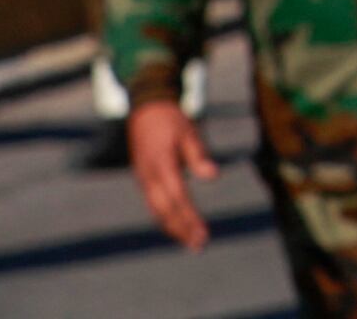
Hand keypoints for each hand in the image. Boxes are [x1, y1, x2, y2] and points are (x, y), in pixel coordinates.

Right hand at [128, 96, 216, 249]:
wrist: (145, 110)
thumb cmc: (171, 120)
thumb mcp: (189, 132)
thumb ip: (199, 156)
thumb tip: (213, 176)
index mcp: (161, 166)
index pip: (178, 199)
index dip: (190, 218)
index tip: (202, 234)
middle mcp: (149, 177)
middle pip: (164, 211)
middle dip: (181, 230)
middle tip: (199, 245)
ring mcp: (143, 180)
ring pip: (156, 211)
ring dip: (172, 228)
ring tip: (190, 242)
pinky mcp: (143, 179)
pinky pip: (153, 204)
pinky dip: (164, 218)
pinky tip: (176, 226)